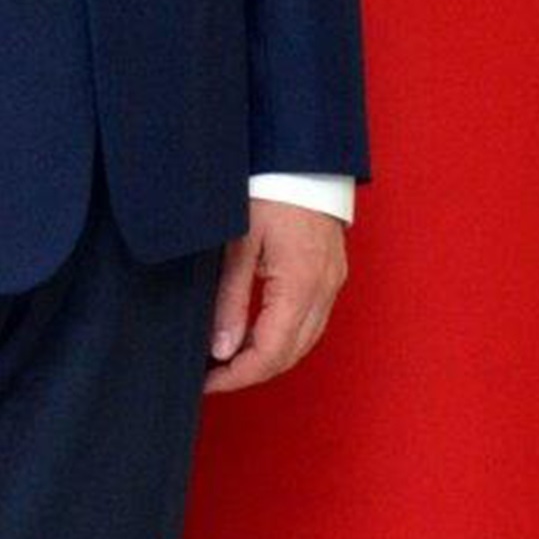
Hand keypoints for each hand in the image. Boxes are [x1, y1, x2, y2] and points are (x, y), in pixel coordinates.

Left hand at [203, 197, 347, 394]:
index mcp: (300, 285)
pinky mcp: (332, 273)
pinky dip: (285, 336)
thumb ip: (231, 299)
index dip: (237, 376)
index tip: (207, 382)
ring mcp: (332, 282)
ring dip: (268, 357)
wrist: (302, 156)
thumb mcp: (240, 243)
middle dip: (250, 372)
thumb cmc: (269, 190)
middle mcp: (323, 290)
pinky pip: (312, 321)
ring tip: (229, 358)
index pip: (270, 354)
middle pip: (289, 355)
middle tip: (212, 375)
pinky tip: (258, 332)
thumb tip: (221, 349)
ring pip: (303, 342)